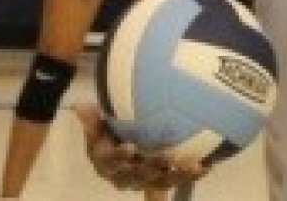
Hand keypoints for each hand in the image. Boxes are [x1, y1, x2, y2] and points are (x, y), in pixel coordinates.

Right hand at [74, 104, 203, 190]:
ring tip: (191, 165)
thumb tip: (81, 105)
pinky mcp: (161, 182)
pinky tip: (205, 166)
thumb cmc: (108, 136)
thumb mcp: (98, 129)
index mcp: (106, 164)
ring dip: (176, 175)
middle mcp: (124, 177)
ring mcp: (144, 181)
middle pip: (137, 175)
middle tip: (164, 158)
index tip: (130, 148)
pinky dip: (190, 175)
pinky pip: (176, 180)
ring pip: (160, 182)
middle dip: (152, 168)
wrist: (120, 152)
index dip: (119, 157)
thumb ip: (91, 120)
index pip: (110, 161)